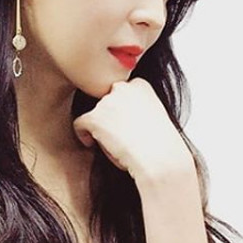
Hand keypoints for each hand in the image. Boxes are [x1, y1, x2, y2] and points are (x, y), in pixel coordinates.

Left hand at [72, 78, 194, 180]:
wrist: (160, 157)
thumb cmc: (162, 146)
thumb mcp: (155, 118)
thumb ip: (138, 110)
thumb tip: (122, 118)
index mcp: (141, 85)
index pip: (120, 91)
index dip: (120, 109)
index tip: (124, 124)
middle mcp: (123, 88)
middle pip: (105, 101)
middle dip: (108, 117)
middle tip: (117, 136)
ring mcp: (107, 102)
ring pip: (94, 114)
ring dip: (100, 128)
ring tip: (113, 144)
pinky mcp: (95, 117)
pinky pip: (80, 124)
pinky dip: (83, 135)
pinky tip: (91, 145)